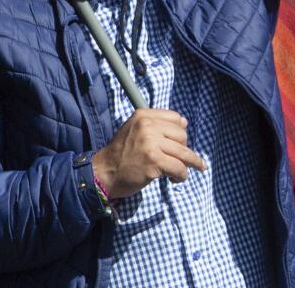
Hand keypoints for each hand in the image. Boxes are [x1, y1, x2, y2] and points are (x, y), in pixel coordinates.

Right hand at [91, 108, 205, 198]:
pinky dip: (181, 176)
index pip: (176, 117)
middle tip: (176, 160)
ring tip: (182, 172)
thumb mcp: (135, 130)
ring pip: (184, 153)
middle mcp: (147, 125)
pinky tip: (174, 179)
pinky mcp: (154, 161)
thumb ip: (156, 125)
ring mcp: (150, 143)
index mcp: (143, 115)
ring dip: (189, 165)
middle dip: (184, 149)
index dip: (179, 132)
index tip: (177, 143)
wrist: (105, 172)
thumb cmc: (122, 154)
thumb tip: (184, 122)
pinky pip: (179, 168)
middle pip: (182, 136)